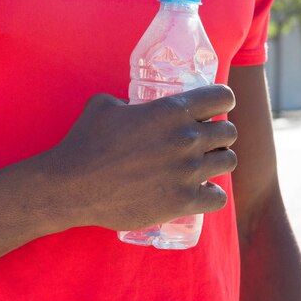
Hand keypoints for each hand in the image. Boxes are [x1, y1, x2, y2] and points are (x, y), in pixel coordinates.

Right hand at [43, 85, 237, 229]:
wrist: (72, 186)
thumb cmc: (84, 143)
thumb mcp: (105, 105)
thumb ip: (129, 102)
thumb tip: (136, 106)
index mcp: (171, 110)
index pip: (223, 97)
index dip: (220, 101)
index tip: (212, 109)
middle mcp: (186, 139)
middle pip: (229, 132)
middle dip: (218, 135)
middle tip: (202, 142)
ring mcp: (187, 172)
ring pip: (228, 162)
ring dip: (217, 162)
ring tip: (202, 167)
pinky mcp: (182, 202)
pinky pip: (218, 197)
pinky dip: (211, 194)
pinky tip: (199, 192)